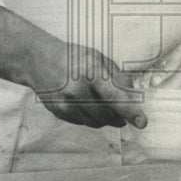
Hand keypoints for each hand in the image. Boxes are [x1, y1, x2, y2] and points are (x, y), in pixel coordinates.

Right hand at [0, 7, 146, 131]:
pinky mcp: (60, 113)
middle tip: (121, 110)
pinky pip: (83, 123)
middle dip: (119, 115)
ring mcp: (67, 104)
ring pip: (97, 122)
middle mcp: (78, 90)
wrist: (38, 60)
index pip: (115, 97)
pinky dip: (90, 117)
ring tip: (101, 104)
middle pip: (108, 115)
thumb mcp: (97, 58)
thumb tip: (133, 96)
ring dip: (106, 118)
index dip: (130, 111)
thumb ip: (117, 77)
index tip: (142, 123)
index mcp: (91, 72)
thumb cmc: (72, 57)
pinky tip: (85, 104)